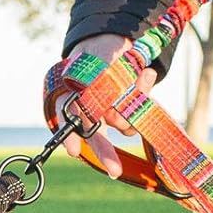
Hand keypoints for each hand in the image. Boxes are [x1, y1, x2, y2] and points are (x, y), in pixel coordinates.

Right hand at [59, 33, 157, 177]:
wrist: (116, 42)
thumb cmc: (100, 49)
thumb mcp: (98, 53)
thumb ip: (101, 70)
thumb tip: (107, 93)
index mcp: (71, 95)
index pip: (66, 117)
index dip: (70, 136)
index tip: (73, 150)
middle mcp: (88, 108)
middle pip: (94, 135)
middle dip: (104, 152)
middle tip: (114, 171)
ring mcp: (108, 111)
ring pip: (121, 124)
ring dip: (135, 107)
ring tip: (142, 74)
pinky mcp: (126, 111)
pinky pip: (137, 115)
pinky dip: (144, 97)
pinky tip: (146, 74)